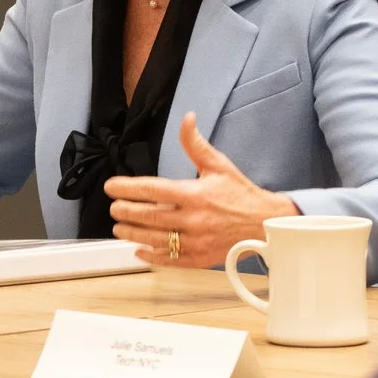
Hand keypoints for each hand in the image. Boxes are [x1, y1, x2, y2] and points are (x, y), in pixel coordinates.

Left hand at [103, 112, 298, 267]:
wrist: (265, 224)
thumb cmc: (240, 194)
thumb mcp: (219, 165)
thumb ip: (196, 144)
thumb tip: (187, 118)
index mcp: (195, 195)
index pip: (153, 190)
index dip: (128, 188)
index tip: (111, 187)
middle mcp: (193, 219)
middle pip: (149, 216)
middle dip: (126, 212)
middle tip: (113, 208)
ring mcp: (196, 241)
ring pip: (155, 239)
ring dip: (133, 234)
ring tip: (119, 228)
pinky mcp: (199, 258)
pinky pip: (170, 260)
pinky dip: (152, 255)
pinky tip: (139, 250)